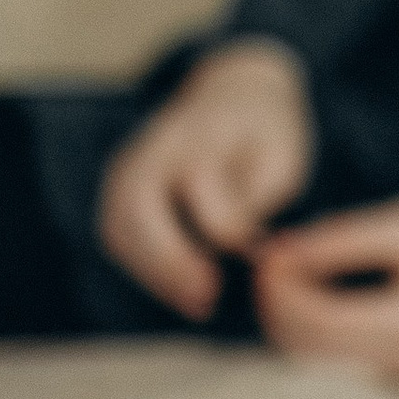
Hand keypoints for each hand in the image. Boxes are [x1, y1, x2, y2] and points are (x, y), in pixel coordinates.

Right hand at [97, 37, 313, 318]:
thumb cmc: (265, 131)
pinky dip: (143, 267)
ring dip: (152, 273)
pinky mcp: (120, 189)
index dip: (228, 225)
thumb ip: (257, 195)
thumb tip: (236, 247)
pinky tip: (178, 289)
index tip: (258, 253)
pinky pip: (117, 235)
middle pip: (135, 208)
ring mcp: (127, 167)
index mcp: (195, 130)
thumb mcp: (280, 155)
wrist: (235, 95)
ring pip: (118, 228)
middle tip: (206, 302)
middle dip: (168, 262)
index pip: (200, 184)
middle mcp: (149, 147)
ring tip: (196, 303)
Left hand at [253, 200, 398, 382]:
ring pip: (324, 362)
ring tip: (293, 276)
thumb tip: (276, 255)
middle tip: (271, 263)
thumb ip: (339, 241)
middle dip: (279, 306)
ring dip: (298, 322)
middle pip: (310, 350)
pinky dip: (329, 332)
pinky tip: (327, 298)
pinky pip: (351, 363)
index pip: (316, 319)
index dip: (280, 287)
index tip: (267, 251)